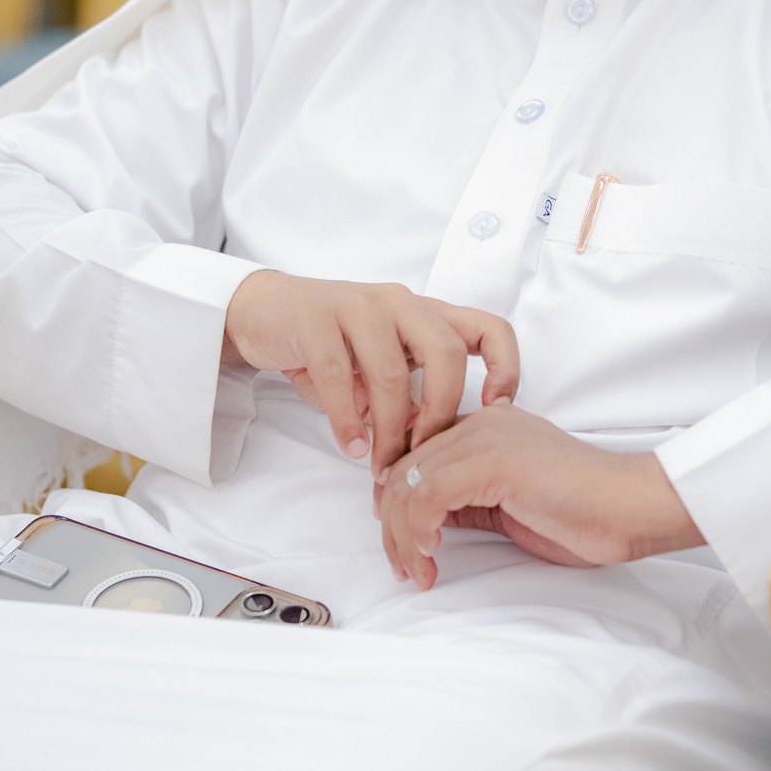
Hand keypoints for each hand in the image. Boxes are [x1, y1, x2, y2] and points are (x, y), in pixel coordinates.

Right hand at [224, 270, 518, 470]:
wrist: (264, 311)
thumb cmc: (332, 344)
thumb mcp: (380, 367)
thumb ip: (410, 399)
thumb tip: (432, 448)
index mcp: (426, 313)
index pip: (489, 327)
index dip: (506, 367)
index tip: (498, 410)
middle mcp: (400, 303)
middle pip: (445, 354)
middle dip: (440, 413)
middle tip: (424, 455)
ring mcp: (358, 307)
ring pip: (391, 373)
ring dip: (388, 430)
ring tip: (380, 467)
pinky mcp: (316, 320)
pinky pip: (338, 376)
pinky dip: (347, 421)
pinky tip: (351, 447)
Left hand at [377, 402, 702, 589]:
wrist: (631, 507)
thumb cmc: (583, 512)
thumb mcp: (508, 504)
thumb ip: (467, 500)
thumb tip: (424, 520)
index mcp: (485, 425)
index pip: (414, 456)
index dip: (395, 501)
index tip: (401, 542)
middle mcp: (480, 422)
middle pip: (402, 469)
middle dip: (393, 526)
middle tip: (404, 566)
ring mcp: (486, 438)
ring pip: (408, 483)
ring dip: (403, 536)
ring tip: (418, 570)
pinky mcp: (494, 461)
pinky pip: (429, 494)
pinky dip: (420, 529)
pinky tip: (433, 553)